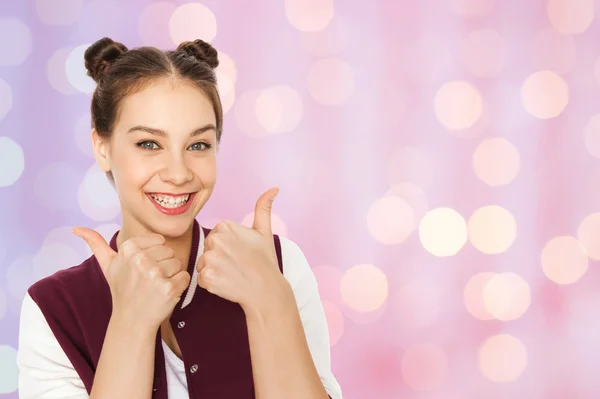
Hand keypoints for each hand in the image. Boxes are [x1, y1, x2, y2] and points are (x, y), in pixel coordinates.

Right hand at [72, 227, 190, 329]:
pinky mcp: (168, 288)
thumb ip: (95, 243)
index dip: (155, 254)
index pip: (160, 240)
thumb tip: (76, 228)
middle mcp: (140, 259)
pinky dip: (180, 285)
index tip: (143, 268)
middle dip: (164, 265)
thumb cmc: (122, 289)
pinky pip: (186, 276)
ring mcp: (154, 274)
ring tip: (156, 286)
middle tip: (149, 280)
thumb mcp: (107, 265)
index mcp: (128, 248)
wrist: (131, 320)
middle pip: (170, 251)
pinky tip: (166, 293)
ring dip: (172, 275)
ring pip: (178, 263)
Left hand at [196, 187, 292, 311]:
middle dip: (219, 258)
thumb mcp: (264, 232)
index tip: (240, 253)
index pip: (216, 237)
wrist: (266, 290)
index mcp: (225, 226)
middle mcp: (215, 240)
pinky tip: (227, 283)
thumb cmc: (265, 261)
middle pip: (207, 249)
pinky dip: (212, 284)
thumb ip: (263, 208)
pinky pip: (202, 279)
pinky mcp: (206, 277)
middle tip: (237, 264)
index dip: (227, 247)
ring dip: (214, 271)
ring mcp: (210, 259)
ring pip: (203, 264)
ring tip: (232, 274)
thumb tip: (274, 188)